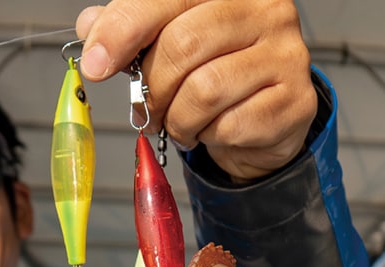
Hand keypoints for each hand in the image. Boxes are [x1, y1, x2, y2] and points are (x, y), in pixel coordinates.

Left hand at [75, 0, 316, 181]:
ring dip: (178, 118)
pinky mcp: (294, 101)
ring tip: (178, 123)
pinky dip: (207, 136)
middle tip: (147, 109)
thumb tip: (90, 27)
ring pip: (204, 91)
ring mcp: (287, 54)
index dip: (124, 29)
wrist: (263, 120)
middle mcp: (266, 8)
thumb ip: (133, 30)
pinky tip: (208, 132)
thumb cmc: (214, 73)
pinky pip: (231, 125)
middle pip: (183, 46)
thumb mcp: (169, 45)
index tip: (95, 64)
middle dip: (153, 88)